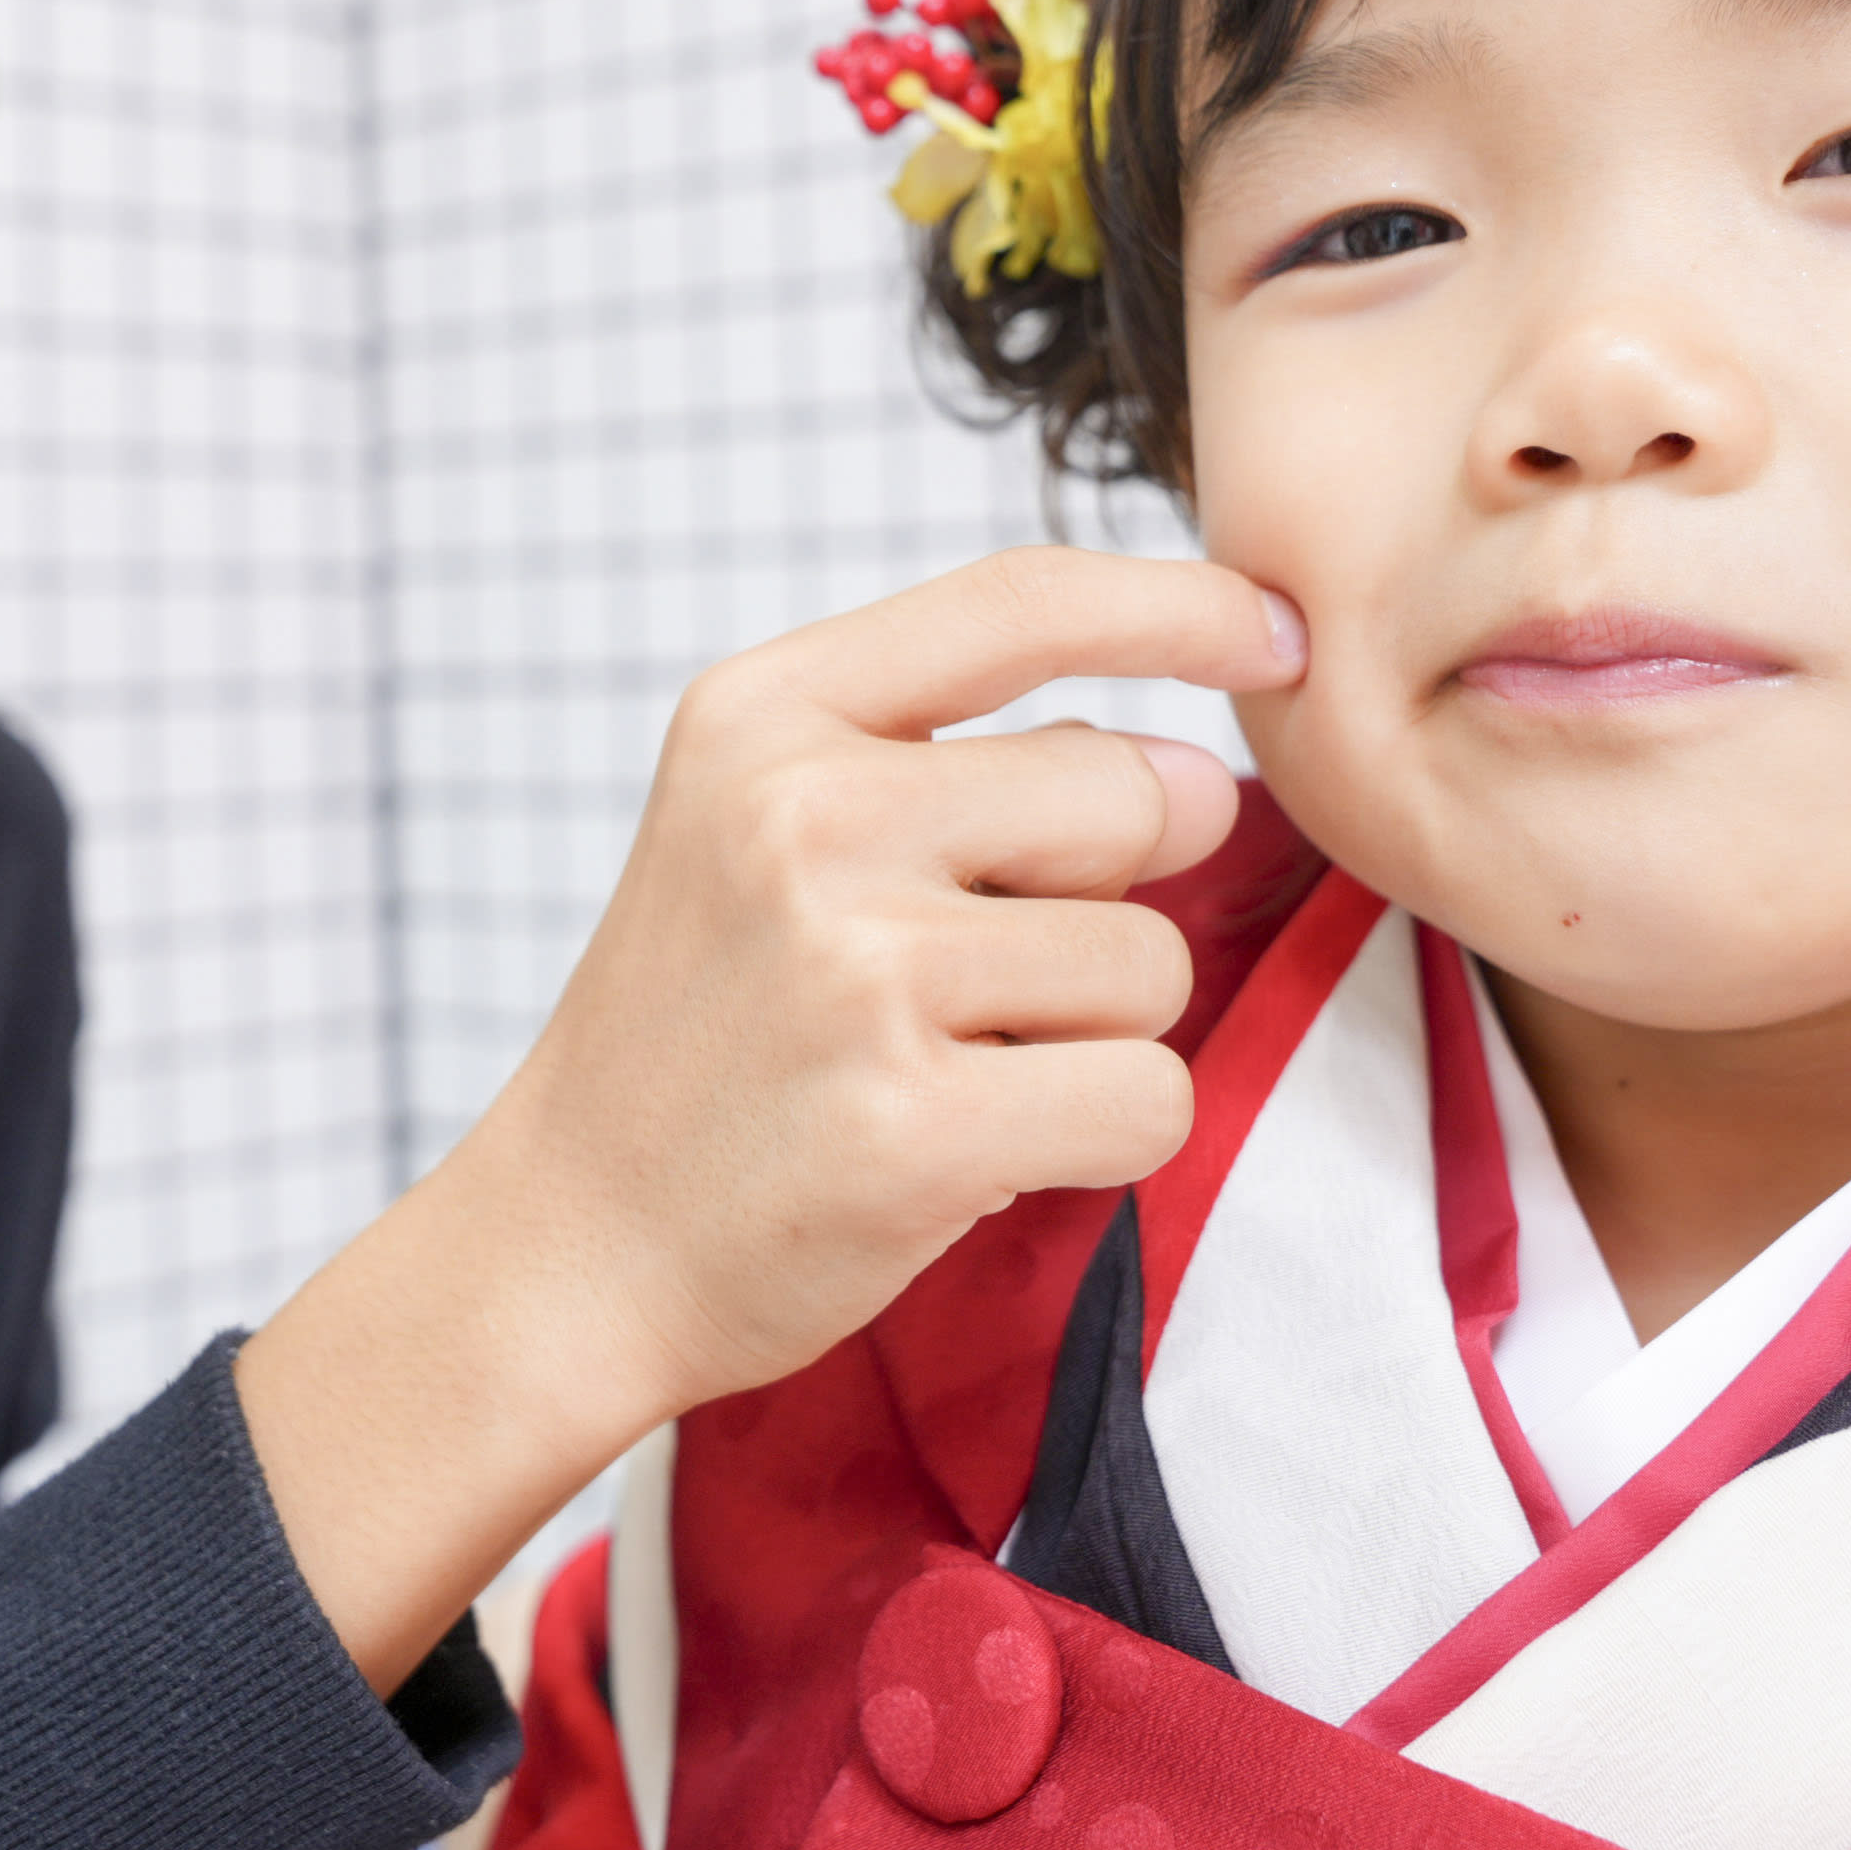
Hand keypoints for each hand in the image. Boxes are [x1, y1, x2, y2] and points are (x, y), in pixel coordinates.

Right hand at [231, 548, 1304, 1685]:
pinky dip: (1103, 1136)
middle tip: (980, 979)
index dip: (1185, 605)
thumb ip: (969, 770)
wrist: (568, 1247)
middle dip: (1112, 893)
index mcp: (762, 715)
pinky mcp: (912, 1125)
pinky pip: (1149, 1096)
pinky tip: (982, 1148)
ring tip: (953, 1065)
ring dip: (1097, 1033)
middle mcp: (803, 817)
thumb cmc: (708, 1034)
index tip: (1282, 630)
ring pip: (1151, 962)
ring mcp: (856, 971)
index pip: (1023, 602)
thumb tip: (1207, 775)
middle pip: (1130, 794)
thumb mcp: (765, 831)